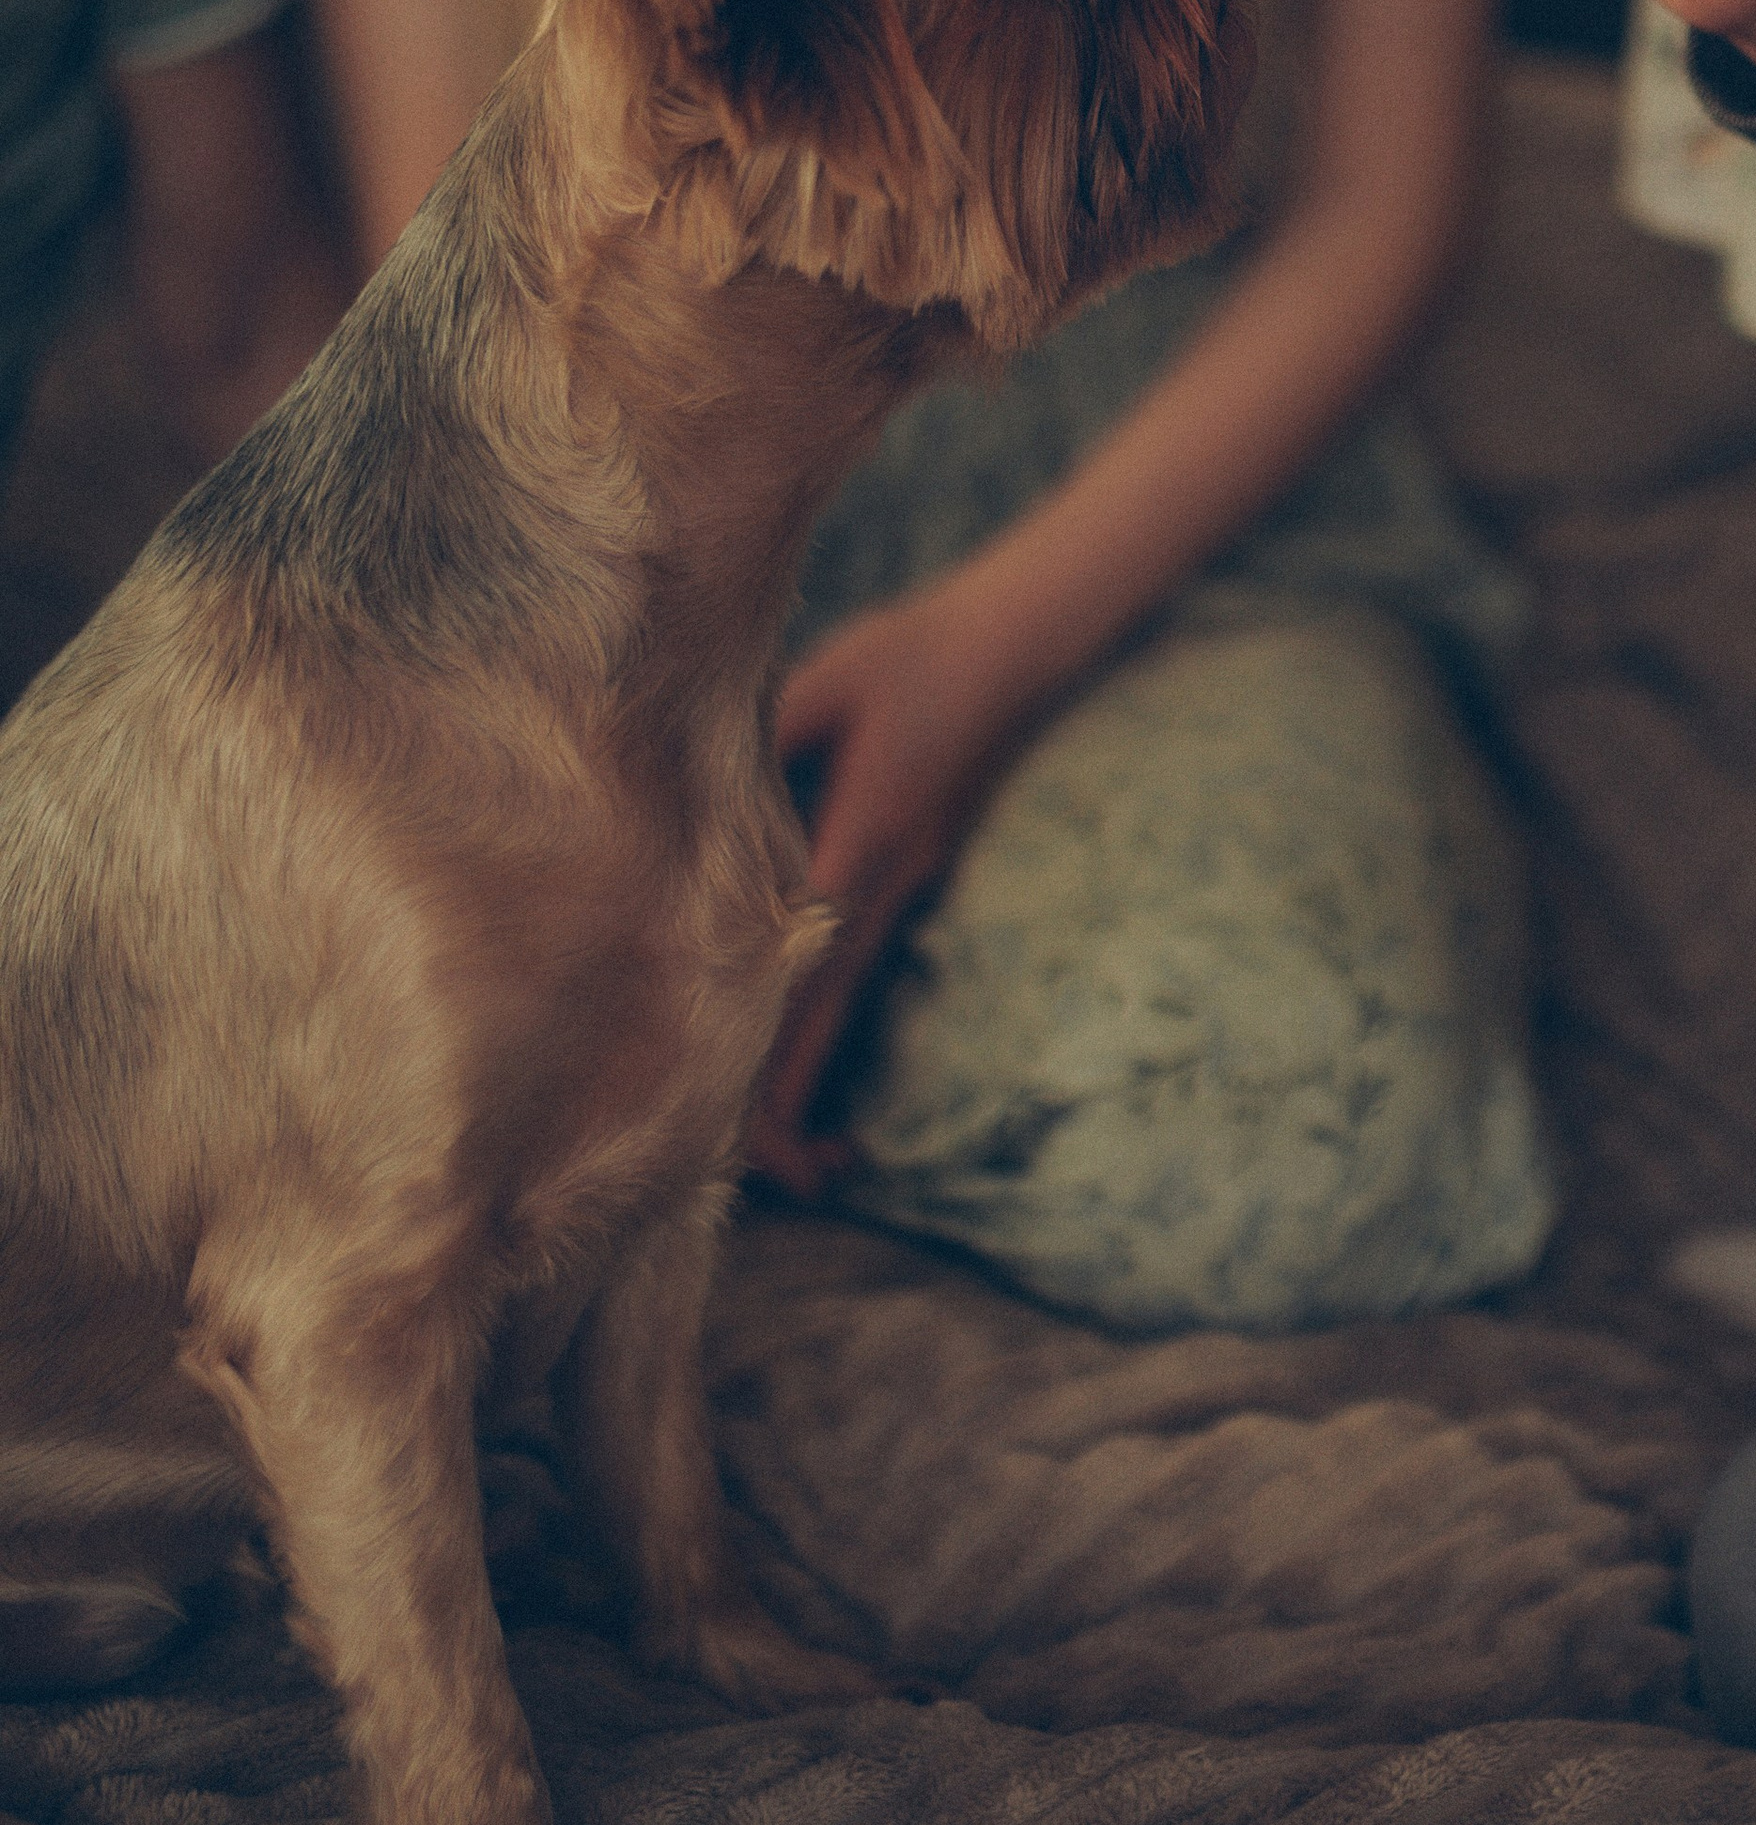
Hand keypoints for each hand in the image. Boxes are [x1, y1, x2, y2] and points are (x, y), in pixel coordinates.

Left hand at [747, 590, 1020, 1196]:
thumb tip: (672, 782)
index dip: (775, 1033)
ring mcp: (906, 881)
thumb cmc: (908, 655)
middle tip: (782, 1179)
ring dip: (814, 1073)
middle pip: (833, 1005)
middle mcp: (891, 874)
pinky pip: (860, 969)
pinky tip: (801, 1072)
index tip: (743, 1108)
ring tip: (802, 1161)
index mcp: (867, 830)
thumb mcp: (825, 680)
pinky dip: (827, 1026)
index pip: (810, 955)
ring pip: (849, 999)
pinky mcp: (905, 875)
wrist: (1014, 645)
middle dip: (798, 1092)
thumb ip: (760, 736)